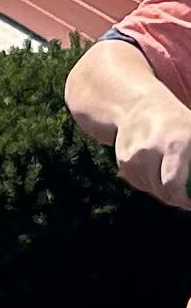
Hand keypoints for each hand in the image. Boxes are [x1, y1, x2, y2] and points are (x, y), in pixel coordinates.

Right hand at [112, 94, 190, 209]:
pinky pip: (136, 182)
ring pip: (149, 187)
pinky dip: (145, 183)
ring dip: (159, 190)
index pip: (175, 184)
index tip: (189, 202)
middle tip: (183, 200)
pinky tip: (151, 173)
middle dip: (174, 199)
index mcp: (178, 142)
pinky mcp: (122, 159)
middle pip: (163, 189)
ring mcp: (135, 154)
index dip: (183, 199)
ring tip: (168, 182)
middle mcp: (153, 147)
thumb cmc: (177, 124)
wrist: (136, 105)